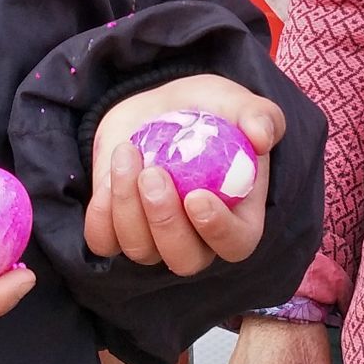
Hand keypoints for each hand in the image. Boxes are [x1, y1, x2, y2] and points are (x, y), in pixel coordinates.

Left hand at [85, 74, 283, 275]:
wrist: (161, 107)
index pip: (235, 244)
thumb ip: (259, 117)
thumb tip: (261, 137)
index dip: (218, 230)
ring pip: (141, 249)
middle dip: (165, 221)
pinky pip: (104, 241)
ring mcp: (155, 238)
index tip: (197, 196)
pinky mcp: (118, 228)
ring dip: (128, 206)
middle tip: (153, 174)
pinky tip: (110, 176)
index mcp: (237, 218)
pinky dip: (102, 215)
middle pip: (184, 259)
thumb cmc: (209, 111)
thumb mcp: (237, 103)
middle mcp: (197, 238)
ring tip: (127, 153)